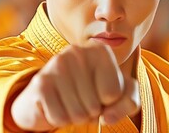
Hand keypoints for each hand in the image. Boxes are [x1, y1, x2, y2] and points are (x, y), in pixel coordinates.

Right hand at [11, 43, 139, 130]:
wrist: (47, 95)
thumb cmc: (89, 92)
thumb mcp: (118, 96)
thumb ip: (128, 102)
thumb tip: (106, 117)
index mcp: (100, 50)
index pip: (114, 93)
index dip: (108, 102)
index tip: (98, 91)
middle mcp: (77, 52)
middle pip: (96, 105)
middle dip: (90, 111)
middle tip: (80, 99)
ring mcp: (56, 65)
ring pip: (79, 114)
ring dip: (75, 116)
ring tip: (68, 102)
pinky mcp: (40, 83)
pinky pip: (60, 118)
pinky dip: (59, 119)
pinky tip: (55, 105)